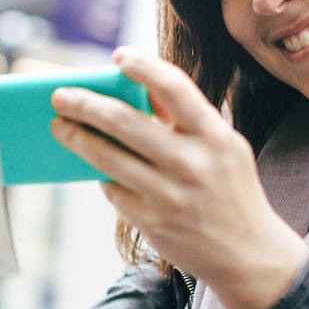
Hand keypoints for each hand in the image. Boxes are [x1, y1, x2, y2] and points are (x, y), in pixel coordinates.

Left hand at [49, 47, 308, 308]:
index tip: (118, 55)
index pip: (174, 88)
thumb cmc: (229, 189)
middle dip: (85, 104)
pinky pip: (112, 188)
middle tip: (60, 96)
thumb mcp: (223, 147)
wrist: (248, 254)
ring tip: (60, 126)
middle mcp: (192, 164)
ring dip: (76, 138)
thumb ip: (186, 120)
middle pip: (125, 122)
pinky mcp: (151, 222)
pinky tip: (92, 164)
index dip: (144, 67)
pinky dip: (101, 174)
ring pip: (107, 158)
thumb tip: (138, 87)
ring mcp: (170, 195)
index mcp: (215, 137)